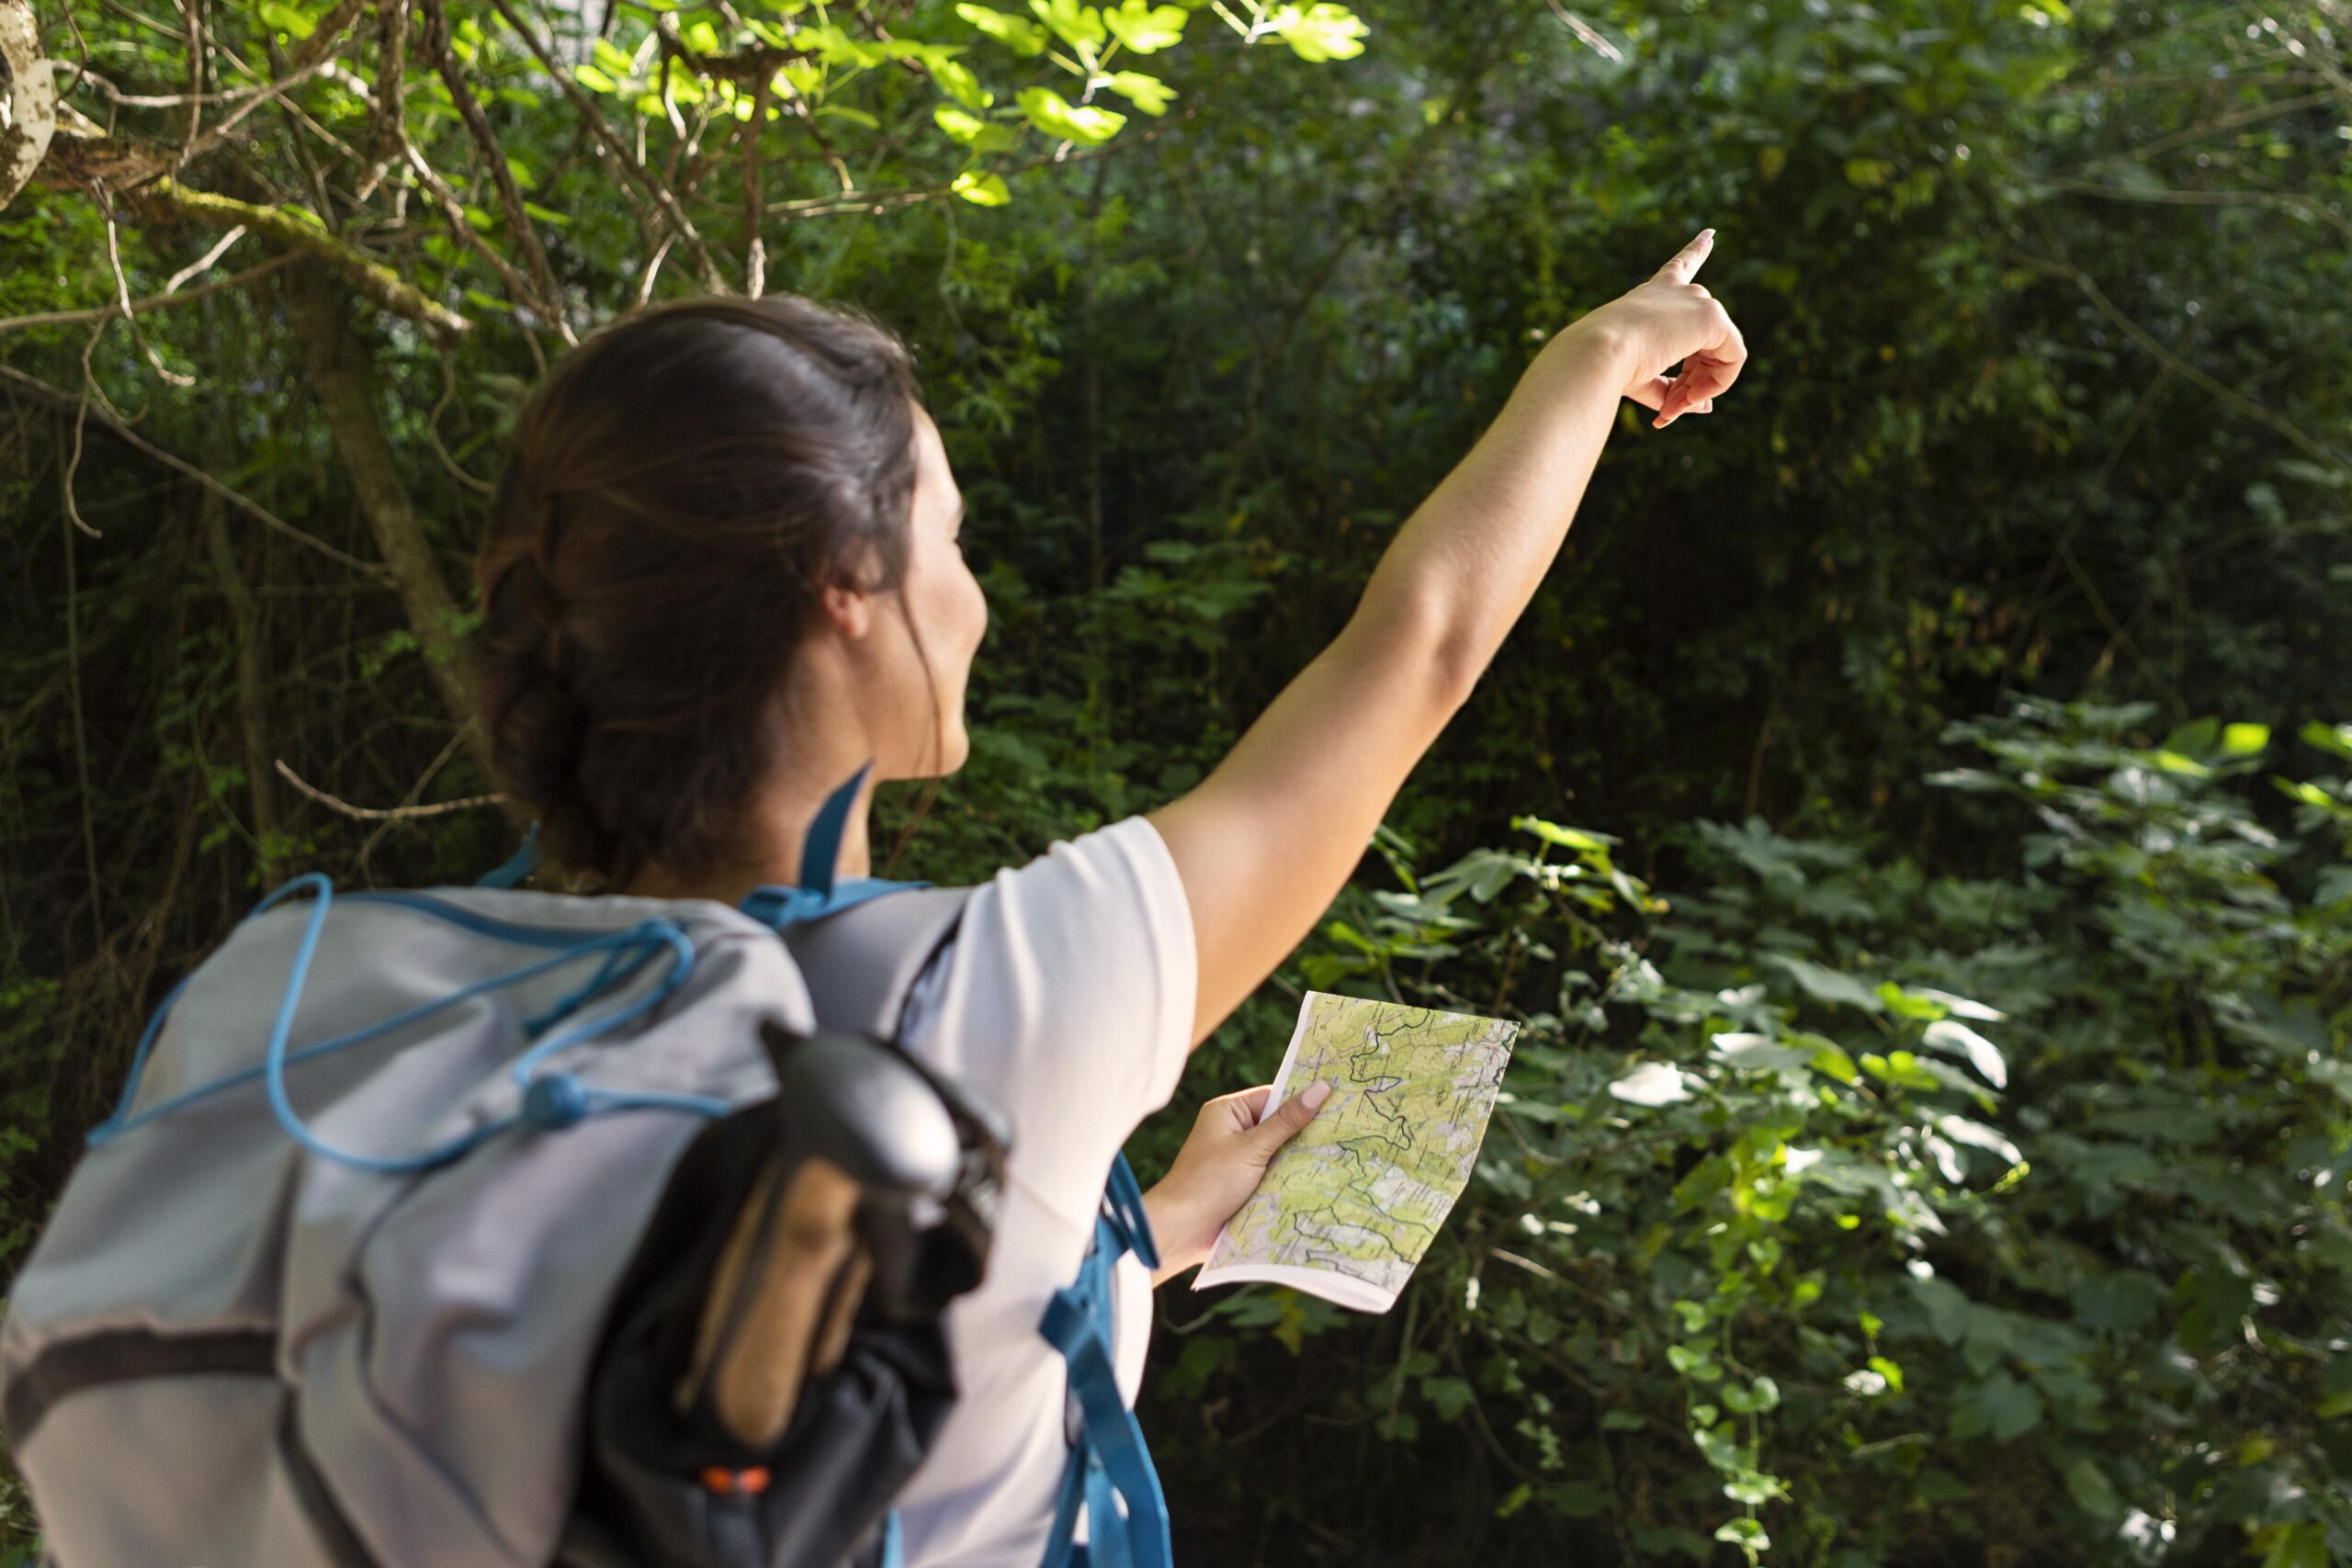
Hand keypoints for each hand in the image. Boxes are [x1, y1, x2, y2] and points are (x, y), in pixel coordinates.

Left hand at [1141, 1081, 1330, 1284]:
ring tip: (1339, 1156)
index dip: (1302, 1100)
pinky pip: (1273, 1175)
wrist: (1182, 1230)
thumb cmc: (1210, 1181)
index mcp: (1227, 1112)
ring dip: (1299, 1159)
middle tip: (1346, 1131)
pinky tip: (1318, 1181)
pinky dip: (1289, 1178)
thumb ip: (1287, 1121)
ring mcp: (1238, 1160)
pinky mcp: (1244, 1185)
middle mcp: (1232, 1132)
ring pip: (1279, 1153)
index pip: (1273, 1097)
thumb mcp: (1253, 1147)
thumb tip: (1320, 1089)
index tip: (1338, 1102)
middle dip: (1304, 1133)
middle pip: (1278, 1126)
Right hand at [1561, 228, 1747, 429]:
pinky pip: (1733, 358)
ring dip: (1702, 387)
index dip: (1697, 249)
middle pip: (1707, 340)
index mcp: (1653, 295)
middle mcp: (1678, 291)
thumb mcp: (1640, 379)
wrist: (1598, 355)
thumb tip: (1705, 406)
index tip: (1710, 234)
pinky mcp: (1711, 315)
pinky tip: (1693, 396)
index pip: (1680, 267)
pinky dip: (1718, 384)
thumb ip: (1672, 390)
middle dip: (1695, 381)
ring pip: (1721, 353)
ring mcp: (1697, 299)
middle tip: (1670, 410)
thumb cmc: (1608, 368)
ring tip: (1675, 406)